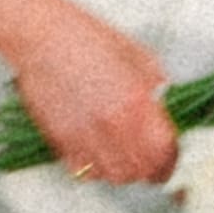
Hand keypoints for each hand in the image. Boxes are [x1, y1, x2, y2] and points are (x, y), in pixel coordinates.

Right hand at [10, 0, 179, 184]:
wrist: (42, 36)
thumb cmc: (87, 38)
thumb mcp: (136, 54)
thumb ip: (155, 86)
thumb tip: (165, 108)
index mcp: (137, 102)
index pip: (164, 152)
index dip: (171, 159)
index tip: (169, 156)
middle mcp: (112, 124)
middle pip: (141, 171)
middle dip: (149, 167)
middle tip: (148, 157)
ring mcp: (85, 136)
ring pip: (114, 176)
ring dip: (123, 169)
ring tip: (122, 154)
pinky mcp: (61, 141)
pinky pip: (85, 172)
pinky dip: (95, 168)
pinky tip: (97, 151)